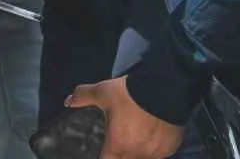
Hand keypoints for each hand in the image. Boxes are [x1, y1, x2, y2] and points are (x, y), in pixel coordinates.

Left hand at [66, 77, 182, 158]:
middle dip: (120, 153)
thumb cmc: (131, 94)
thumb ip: (83, 96)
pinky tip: (153, 133)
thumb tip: (68, 102)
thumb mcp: (103, 91)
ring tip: (137, 135)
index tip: (103, 151)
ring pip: (143, 157)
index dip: (103, 157)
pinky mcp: (171, 148)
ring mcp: (155, 154)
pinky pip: (160, 153)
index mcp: (117, 146)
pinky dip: (155, 146)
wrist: (166, 87)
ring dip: (138, 150)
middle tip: (119, 140)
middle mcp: (136, 154)